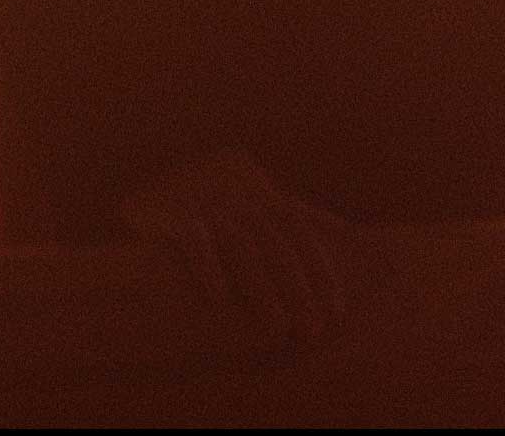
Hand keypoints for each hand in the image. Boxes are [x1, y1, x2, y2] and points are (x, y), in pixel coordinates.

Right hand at [116, 148, 352, 346]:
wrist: (159, 176)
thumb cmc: (219, 195)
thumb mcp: (257, 192)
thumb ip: (296, 210)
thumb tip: (346, 230)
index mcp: (264, 194)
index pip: (303, 234)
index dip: (321, 271)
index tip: (337, 308)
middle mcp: (240, 198)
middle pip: (278, 247)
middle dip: (299, 289)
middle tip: (314, 329)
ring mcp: (208, 204)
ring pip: (242, 249)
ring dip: (262, 289)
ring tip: (278, 327)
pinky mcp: (174, 213)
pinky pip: (194, 241)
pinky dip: (208, 267)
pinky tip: (220, 301)